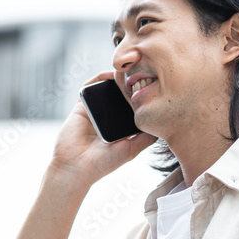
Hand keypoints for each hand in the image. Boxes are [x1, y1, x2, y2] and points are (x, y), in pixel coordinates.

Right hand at [49, 70, 158, 185]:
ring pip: (106, 89)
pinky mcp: (81, 107)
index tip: (154, 88)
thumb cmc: (102, 163)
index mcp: (119, 128)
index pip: (132, 108)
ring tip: (129, 71)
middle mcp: (107, 118)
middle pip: (120, 96)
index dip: (141, 98)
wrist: (76, 167)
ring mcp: (94, 111)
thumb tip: (162, 126)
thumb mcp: (131, 150)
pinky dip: (98, 78)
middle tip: (143, 74)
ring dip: (116, 79)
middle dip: (130, 85)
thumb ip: (146, 138)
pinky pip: (89, 88)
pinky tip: (110, 75)